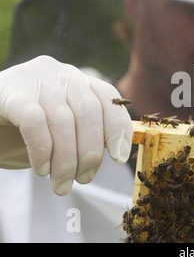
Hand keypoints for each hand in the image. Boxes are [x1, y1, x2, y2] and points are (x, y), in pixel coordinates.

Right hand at [0, 55, 132, 194]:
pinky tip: (42, 168)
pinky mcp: (9, 91)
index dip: (118, 128)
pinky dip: (43, 150)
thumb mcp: (64, 129)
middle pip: (89, 110)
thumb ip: (88, 133)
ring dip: (66, 159)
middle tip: (84, 179)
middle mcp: (60, 73)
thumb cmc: (27, 130)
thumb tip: (118, 153)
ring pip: (62, 120)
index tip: (119, 158)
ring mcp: (34, 78)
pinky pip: (35, 122)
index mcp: (78, 80)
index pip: (109, 98)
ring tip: (61, 183)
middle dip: (91, 151)